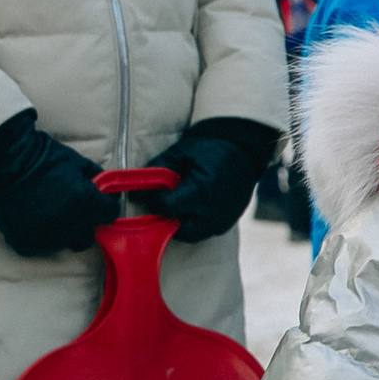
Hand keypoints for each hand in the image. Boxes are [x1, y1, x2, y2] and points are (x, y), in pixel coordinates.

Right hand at [0, 109, 116, 256]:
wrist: (4, 163)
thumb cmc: (43, 157)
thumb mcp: (77, 162)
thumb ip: (95, 178)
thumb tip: (104, 187)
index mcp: (88, 205)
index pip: (110, 215)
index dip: (105, 206)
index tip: (98, 201)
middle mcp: (71, 227)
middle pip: (88, 236)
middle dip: (85, 224)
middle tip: (73, 209)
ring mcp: (48, 239)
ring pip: (64, 243)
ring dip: (62, 231)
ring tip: (48, 212)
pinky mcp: (26, 245)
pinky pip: (40, 246)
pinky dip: (39, 235)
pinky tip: (32, 218)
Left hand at [138, 117, 277, 240]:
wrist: (242, 145)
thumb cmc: (207, 147)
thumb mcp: (179, 154)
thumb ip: (157, 172)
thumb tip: (135, 192)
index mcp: (199, 191)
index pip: (166, 209)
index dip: (156, 202)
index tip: (154, 193)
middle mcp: (213, 210)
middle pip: (180, 231)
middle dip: (169, 220)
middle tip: (167, 204)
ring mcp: (225, 218)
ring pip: (195, 234)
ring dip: (184, 224)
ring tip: (182, 205)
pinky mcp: (231, 220)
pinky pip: (209, 230)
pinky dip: (199, 222)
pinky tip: (196, 207)